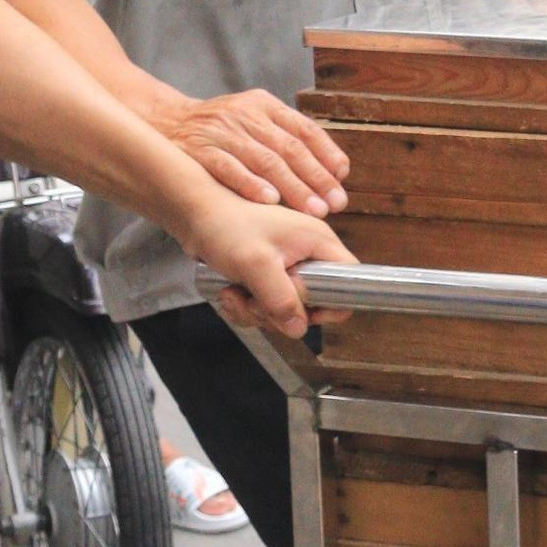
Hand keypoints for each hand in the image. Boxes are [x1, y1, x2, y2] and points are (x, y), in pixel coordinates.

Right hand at [159, 89, 349, 217]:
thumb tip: (329, 172)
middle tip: (334, 203)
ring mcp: (222, 132)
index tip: (342, 178)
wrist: (161, 121)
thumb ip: (284, 140)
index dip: (326, 153)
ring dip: (292, 187)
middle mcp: (246, 115)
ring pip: (265, 160)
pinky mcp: (199, 150)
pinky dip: (251, 184)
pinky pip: (229, 167)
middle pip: (289, 148)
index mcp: (264, 105)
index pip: (304, 129)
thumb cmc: (216, 130)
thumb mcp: (251, 121)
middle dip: (316, 178)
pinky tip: (269, 200)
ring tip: (312, 209)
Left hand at [184, 198, 356, 339]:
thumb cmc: (227, 228)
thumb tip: (299, 329)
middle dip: (279, 311)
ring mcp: (287, 264)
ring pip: (286, 308)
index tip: (304, 314)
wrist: (196, 217)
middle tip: (253, 301)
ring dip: (256, 311)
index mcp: (317, 241)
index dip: (334, 302)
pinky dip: (246, 307)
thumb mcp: (257, 264)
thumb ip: (281, 299)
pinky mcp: (268, 274)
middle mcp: (308, 253)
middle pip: (313, 302)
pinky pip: (266, 305)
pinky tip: (230, 293)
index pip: (349, 278)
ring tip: (234, 294)